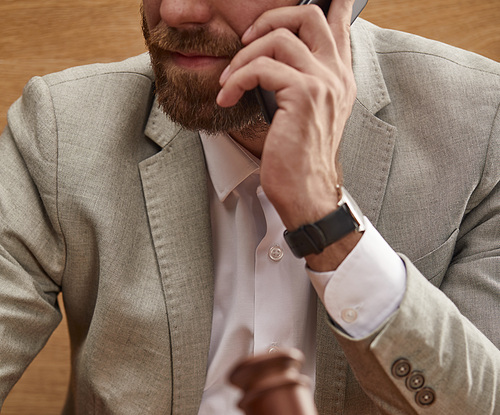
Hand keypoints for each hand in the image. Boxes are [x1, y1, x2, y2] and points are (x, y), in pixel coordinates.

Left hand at [217, 0, 356, 229]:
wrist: (308, 194)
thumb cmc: (300, 161)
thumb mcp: (306, 116)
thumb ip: (301, 83)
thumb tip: (273, 60)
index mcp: (340, 78)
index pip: (339, 24)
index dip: (332, 1)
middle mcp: (336, 75)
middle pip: (309, 14)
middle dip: (270, 17)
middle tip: (248, 40)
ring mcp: (323, 83)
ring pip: (278, 38)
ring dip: (243, 56)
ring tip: (230, 81)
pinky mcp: (303, 95)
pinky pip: (261, 68)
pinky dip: (237, 79)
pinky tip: (228, 97)